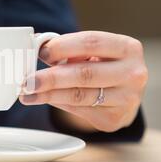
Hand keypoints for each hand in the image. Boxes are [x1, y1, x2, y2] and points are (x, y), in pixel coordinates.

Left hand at [19, 31, 147, 132]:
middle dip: (51, 77)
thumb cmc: (104, 66)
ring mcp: (126, 99)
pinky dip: (58, 103)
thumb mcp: (95, 52)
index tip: (40, 52)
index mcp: (128, 48)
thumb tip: (39, 49)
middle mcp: (133, 74)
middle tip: (28, 80)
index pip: (91, 42)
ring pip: (79, 95)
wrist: (125, 94)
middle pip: (84, 74)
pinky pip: (78, 110)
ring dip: (48, 95)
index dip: (62, 46)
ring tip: (27, 93)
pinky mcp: (113, 118)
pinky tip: (44, 99)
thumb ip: (71, 50)